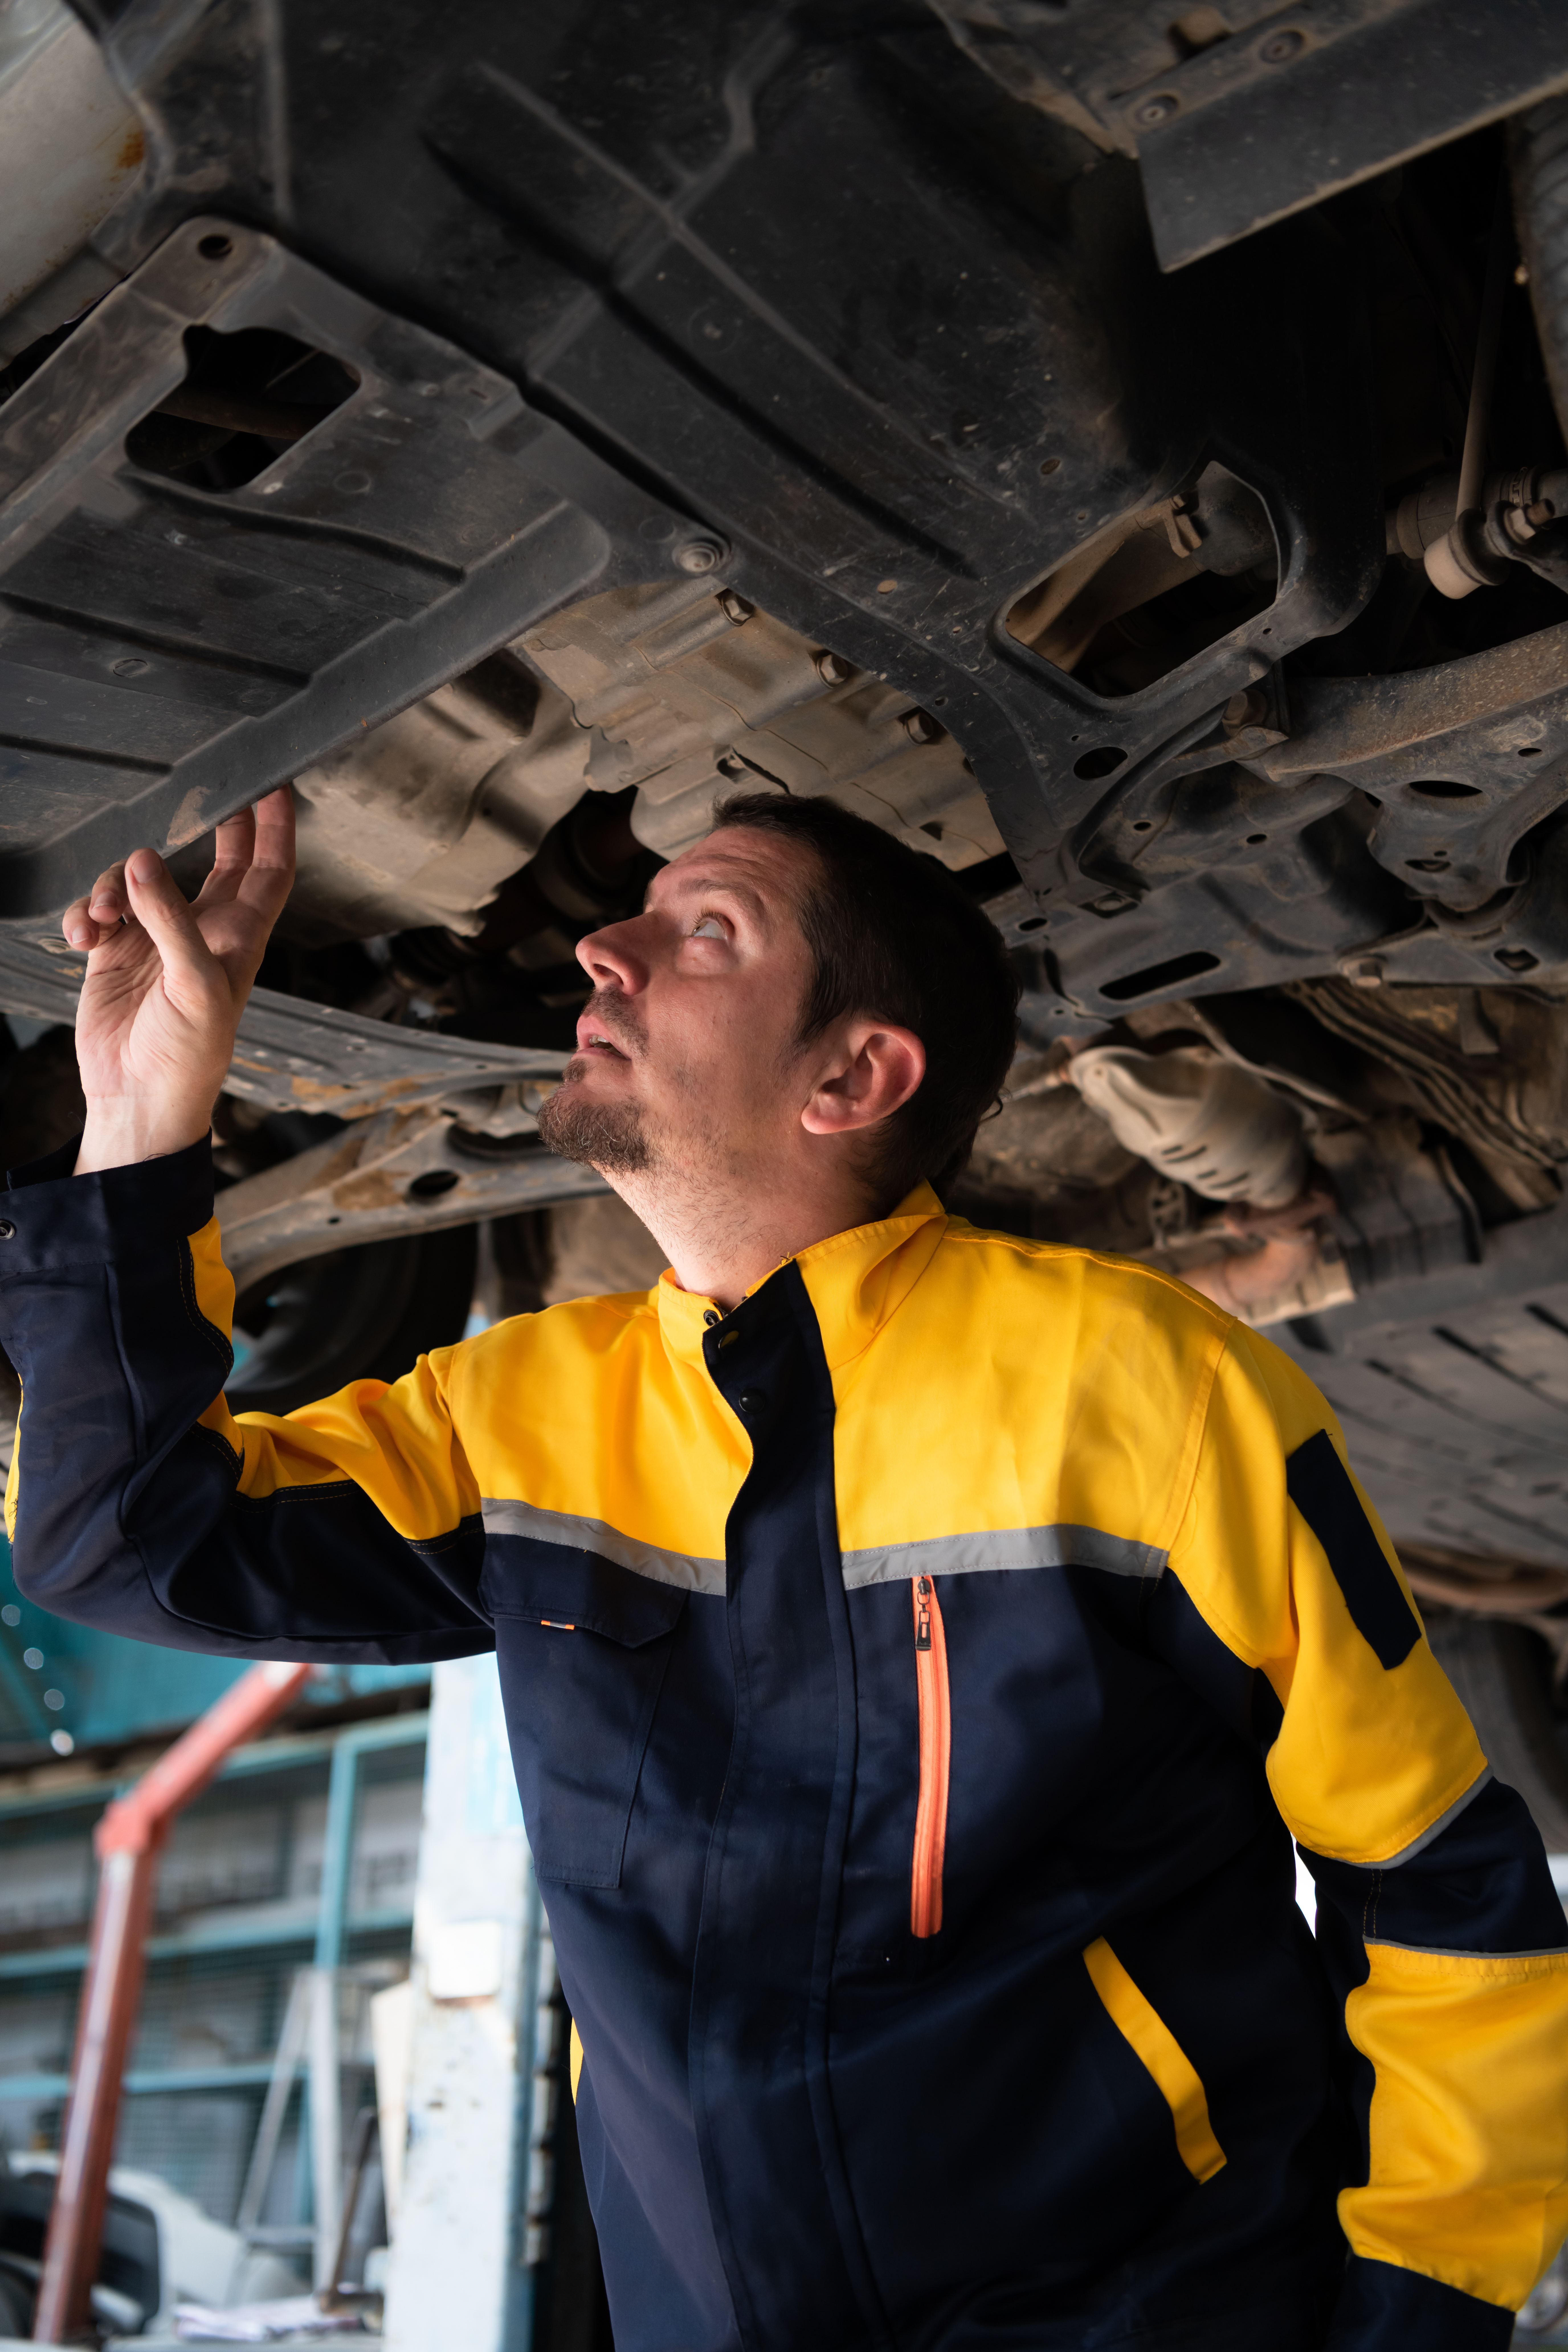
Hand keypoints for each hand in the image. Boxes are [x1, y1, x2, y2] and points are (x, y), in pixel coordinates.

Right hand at [64, 791, 295, 1174]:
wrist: (140, 1097)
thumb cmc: (189, 1054)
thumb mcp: (193, 984)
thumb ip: (171, 918)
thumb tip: (143, 861)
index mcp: (239, 937)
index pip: (270, 870)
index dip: (276, 829)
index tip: (276, 786)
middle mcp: (202, 931)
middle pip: (216, 860)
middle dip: (205, 825)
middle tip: (195, 791)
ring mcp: (158, 939)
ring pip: (140, 879)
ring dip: (116, 884)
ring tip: (104, 914)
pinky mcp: (116, 953)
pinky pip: (100, 910)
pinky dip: (87, 914)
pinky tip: (84, 935)